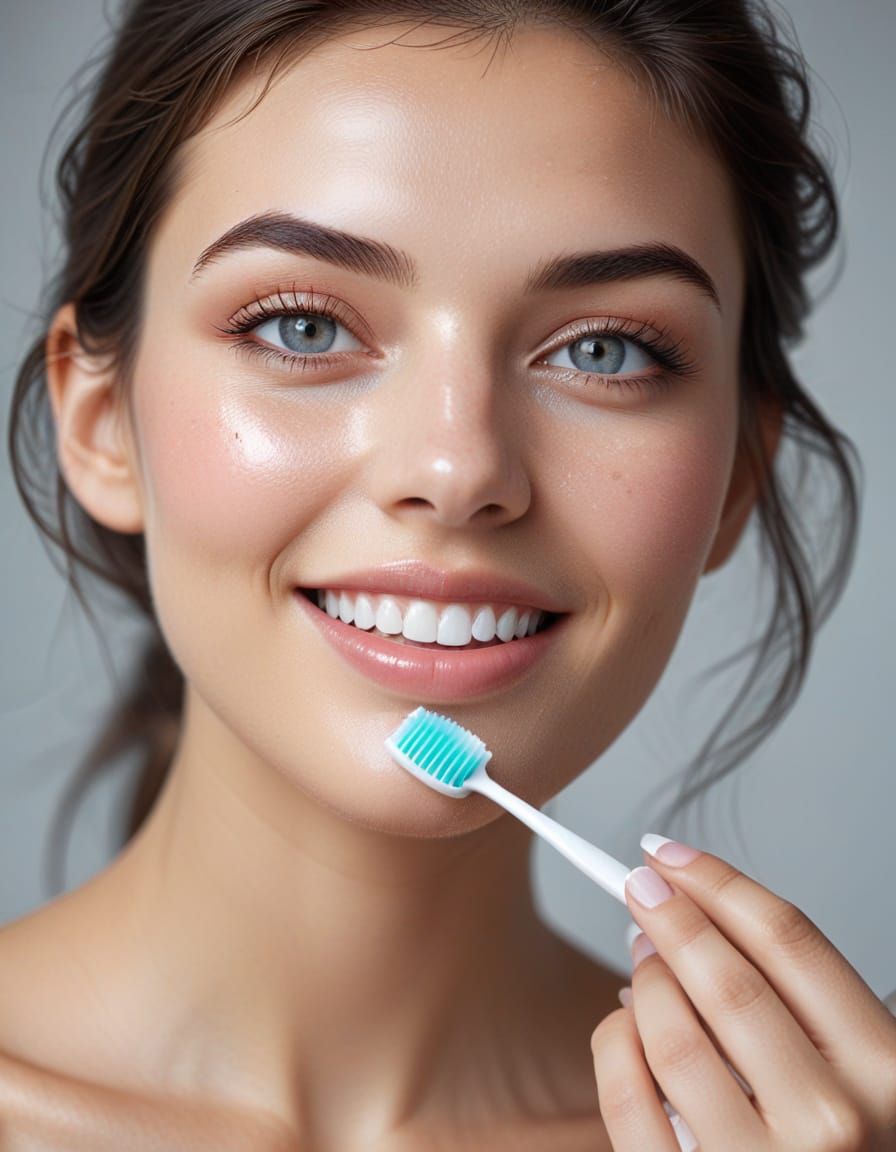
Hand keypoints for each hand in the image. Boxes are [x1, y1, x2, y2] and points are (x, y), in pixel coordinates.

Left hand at [590, 835, 895, 1149]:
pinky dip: (611, 1043)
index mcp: (885, 1072)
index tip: (671, 854)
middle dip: (669, 914)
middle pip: (724, 975)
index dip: (718, 880)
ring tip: (641, 960)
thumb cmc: (845, 1148)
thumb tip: (701, 922)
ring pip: (669, 1030)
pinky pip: (628, 1097)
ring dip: (642, 978)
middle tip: (639, 885)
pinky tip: (619, 1025)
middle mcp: (832, 1119)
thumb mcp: (864, 1078)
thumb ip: (805, 1009)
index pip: (789, 939)